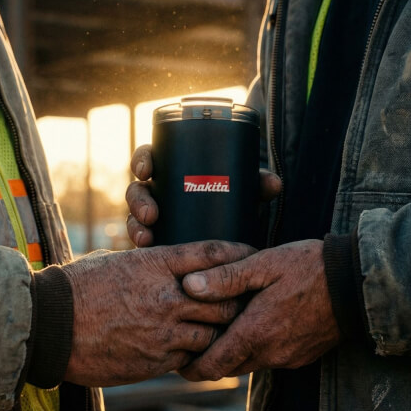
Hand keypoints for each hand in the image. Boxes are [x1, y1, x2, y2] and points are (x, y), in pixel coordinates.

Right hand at [61, 240, 254, 386]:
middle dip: (238, 299)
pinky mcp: (157, 360)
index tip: (252, 253)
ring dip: (221, 331)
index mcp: (156, 263)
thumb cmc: (77, 289)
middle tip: (246, 299)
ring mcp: (164, 331)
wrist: (50, 327)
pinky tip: (198, 351)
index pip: (212, 253)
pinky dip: (198, 353)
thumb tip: (167, 265)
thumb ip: (148, 265)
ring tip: (227, 330)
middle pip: (225, 297)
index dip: (238, 253)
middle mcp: (167, 295)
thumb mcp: (116, 263)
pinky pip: (193, 357)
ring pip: (215, 331)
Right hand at [125, 143, 281, 246]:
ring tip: (147, 237)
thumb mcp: (242, 194)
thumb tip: (275, 184)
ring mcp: (153, 216)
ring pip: (135, 216)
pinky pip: (140, 238)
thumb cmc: (231, 204)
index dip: (143, 160)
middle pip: (138, 189)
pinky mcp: (154, 238)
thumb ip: (257, 185)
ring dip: (135, 225)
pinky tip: (145, 251)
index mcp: (173, 171)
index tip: (147, 169)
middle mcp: (159, 192)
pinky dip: (140, 243)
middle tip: (151, 213)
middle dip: (138, 200)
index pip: (150, 159)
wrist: (231, 239)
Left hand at [177, 240, 339, 380]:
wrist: (357, 283)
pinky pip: (270, 358)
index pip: (212, 366)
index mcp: (255, 333)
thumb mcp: (263, 264)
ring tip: (221, 331)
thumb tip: (189, 285)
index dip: (191, 368)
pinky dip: (256, 349)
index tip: (178, 360)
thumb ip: (225, 278)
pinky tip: (255, 325)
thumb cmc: (309, 267)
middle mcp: (271, 353)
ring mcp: (288, 357)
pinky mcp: (302, 355)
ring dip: (234, 353)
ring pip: (249, 364)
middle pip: (228, 368)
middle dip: (210, 360)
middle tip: (193, 343)